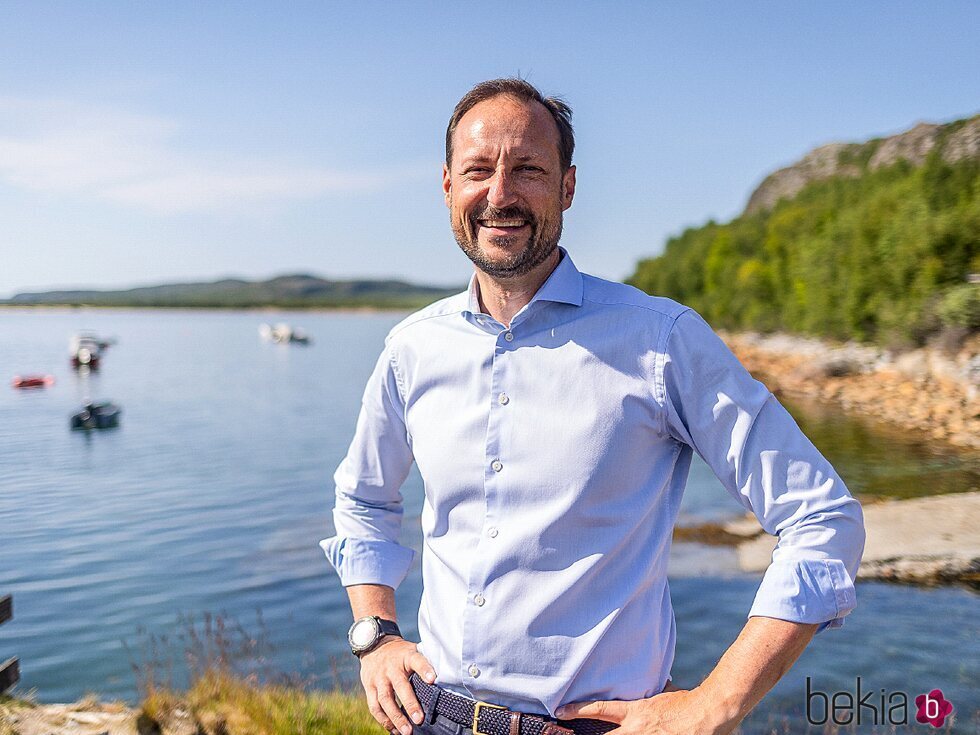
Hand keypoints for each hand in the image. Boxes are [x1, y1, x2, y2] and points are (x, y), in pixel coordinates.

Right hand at [358, 637, 436, 734]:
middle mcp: (391, 668)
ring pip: (385, 700)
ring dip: (396, 717)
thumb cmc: (400, 653)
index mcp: (406, 656)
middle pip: (400, 686)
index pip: (417, 661)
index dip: (425, 670)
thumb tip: (445, 677)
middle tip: (419, 720)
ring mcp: (379, 678)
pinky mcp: (369, 687)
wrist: (374, 645)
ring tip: (407, 732)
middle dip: (410, 704)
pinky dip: (384, 720)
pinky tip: (394, 730)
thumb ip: (425, 663)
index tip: (433, 680)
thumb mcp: (413, 651)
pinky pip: (374, 706)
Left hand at [555, 683, 735, 734]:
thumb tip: (658, 681)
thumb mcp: (665, 694)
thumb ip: (655, 691)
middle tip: (565, 734)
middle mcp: (636, 730)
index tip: (560, 711)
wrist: (708, 714)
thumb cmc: (688, 703)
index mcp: (635, 713)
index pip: (599, 709)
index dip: (577, 710)